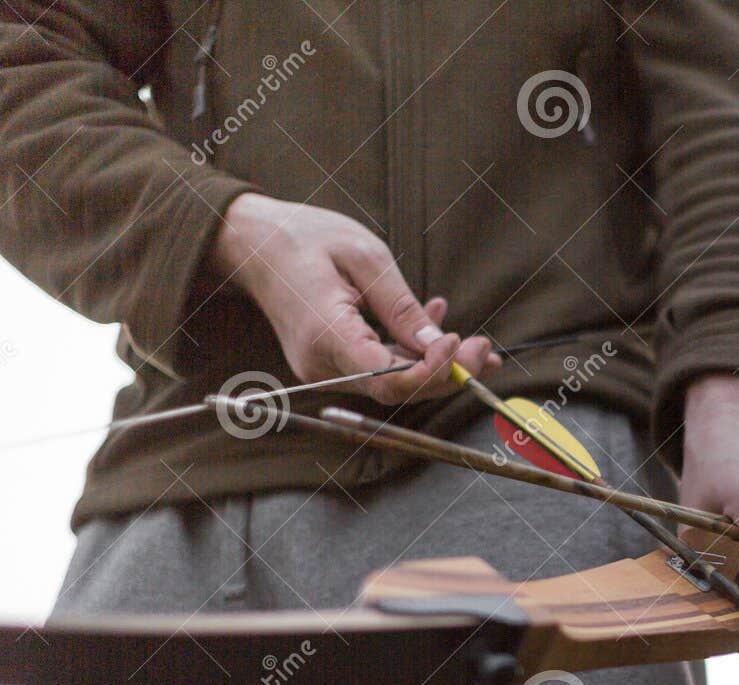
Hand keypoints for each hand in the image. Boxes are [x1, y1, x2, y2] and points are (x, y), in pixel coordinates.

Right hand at [207, 192, 499, 402]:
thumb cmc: (303, 239)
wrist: (253, 244)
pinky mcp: (332, 364)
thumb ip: (400, 305)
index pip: (388, 379)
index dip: (431, 370)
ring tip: (475, 342)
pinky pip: (380, 368)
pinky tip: (436, 325)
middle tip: (485, 350)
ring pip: (393, 383)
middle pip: (397, 389)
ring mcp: (325, 369)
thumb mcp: (363, 257)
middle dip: (447, 373)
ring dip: (436, 365)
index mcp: (326, 334)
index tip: (457, 342)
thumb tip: (436, 343)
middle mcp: (322, 365)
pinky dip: (412, 353)